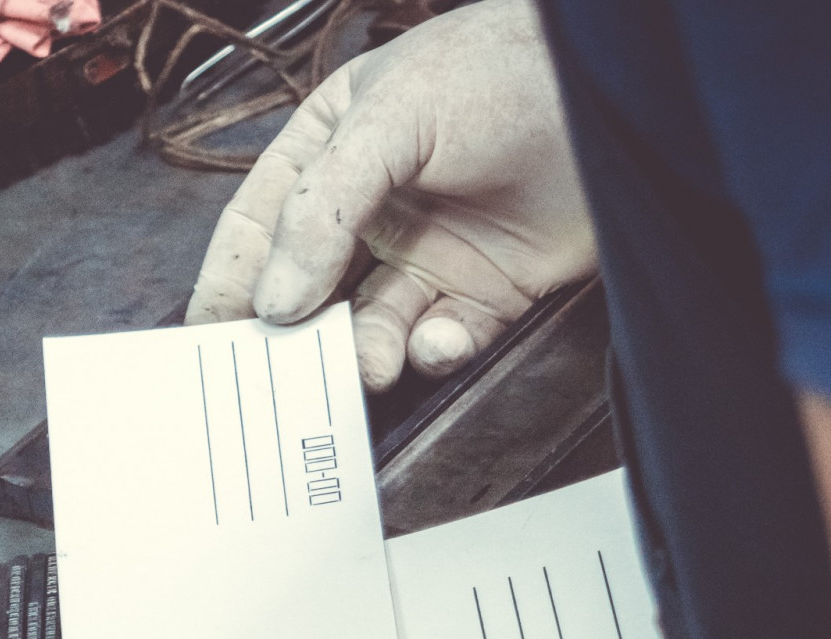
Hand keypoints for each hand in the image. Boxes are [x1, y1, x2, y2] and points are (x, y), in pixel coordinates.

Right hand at [186, 0, 595, 390]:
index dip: (229, 283)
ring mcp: (428, 255)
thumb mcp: (389, 117)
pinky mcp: (486, 293)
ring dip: (364, 353)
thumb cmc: (498, 69)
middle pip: (307, 290)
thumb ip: (320, 208)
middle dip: (294, 337)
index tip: (209, 339)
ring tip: (370, 363)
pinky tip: (438, 339)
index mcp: (329, 154)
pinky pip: (440, 341)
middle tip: (282, 377)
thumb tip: (273, 301)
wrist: (621, 87)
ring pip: (371, 327)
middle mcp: (371, 211)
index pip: (258, 227)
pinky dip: (433, 354)